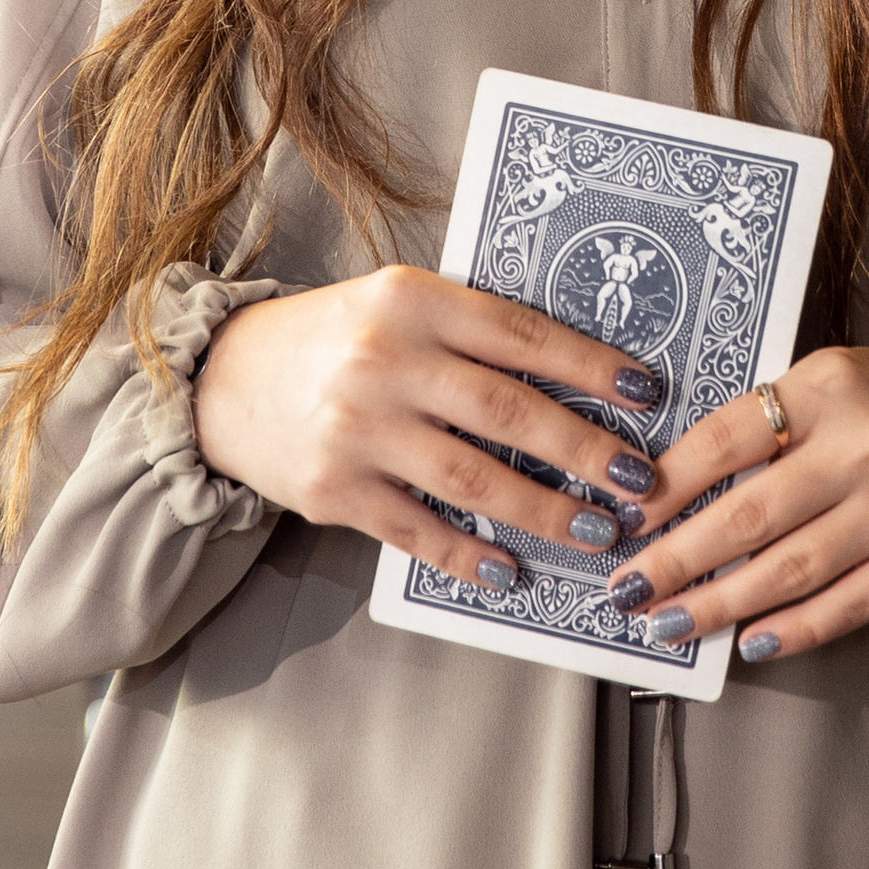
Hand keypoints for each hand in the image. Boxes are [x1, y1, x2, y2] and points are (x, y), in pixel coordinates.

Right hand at [190, 266, 672, 591]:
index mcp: (411, 299)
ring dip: (544, 511)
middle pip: (508, 412)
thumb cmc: (333, 338)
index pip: (521, 334)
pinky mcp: (334, 491)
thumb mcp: (397, 303)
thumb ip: (470, 331)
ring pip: (473, 479)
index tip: (646, 394)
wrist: (222, 380)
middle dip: (585, 451)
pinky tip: (512, 568)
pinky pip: (419, 530)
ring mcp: (357, 430)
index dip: (591, 367)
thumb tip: (575, 378)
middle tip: (637, 481)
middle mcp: (385, 361)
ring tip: (594, 530)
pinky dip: (470, 555)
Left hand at [600, 346, 868, 662]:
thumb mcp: (839, 381)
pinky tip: (749, 642)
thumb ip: (772, 424)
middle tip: (627, 589)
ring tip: (669, 624)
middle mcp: (861, 447)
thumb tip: (684, 488)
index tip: (628, 517)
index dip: (669, 484)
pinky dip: (792, 630)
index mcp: (829, 387)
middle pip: (746, 515)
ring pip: (787, 570)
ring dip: (719, 605)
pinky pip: (843, 606)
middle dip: (675, 560)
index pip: (726, 438)